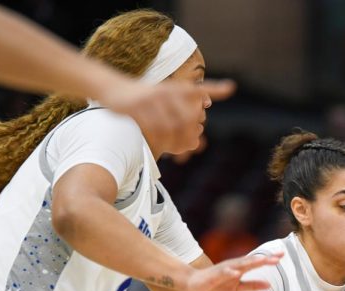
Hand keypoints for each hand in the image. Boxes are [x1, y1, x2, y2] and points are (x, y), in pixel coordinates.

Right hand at [101, 79, 235, 153]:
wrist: (114, 89)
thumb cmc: (143, 98)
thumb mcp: (164, 98)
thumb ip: (181, 110)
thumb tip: (199, 129)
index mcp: (175, 88)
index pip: (198, 89)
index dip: (214, 89)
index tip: (230, 88)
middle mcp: (165, 91)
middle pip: (186, 117)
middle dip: (190, 134)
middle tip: (192, 144)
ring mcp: (151, 99)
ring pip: (170, 126)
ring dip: (174, 142)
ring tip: (174, 149)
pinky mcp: (137, 107)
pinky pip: (153, 129)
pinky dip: (160, 142)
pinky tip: (162, 148)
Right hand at [172, 252, 277, 290]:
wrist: (194, 285)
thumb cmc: (216, 285)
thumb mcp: (237, 288)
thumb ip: (252, 285)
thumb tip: (269, 284)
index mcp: (240, 269)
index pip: (257, 262)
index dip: (269, 259)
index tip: (282, 255)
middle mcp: (233, 266)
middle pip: (251, 261)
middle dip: (264, 258)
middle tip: (278, 256)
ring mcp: (224, 270)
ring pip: (239, 264)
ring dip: (250, 262)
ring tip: (262, 260)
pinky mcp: (214, 276)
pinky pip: (223, 273)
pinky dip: (230, 272)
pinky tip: (236, 272)